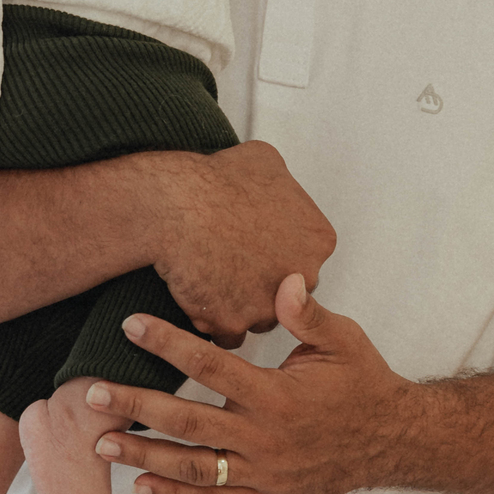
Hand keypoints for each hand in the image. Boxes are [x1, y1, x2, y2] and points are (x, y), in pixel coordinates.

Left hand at [88, 274, 411, 493]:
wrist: (395, 441)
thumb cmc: (364, 382)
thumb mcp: (343, 340)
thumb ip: (308, 314)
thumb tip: (285, 279)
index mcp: (277, 395)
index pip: (212, 366)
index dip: (169, 344)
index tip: (131, 326)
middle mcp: (265, 437)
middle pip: (189, 421)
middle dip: (137, 406)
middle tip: (91, 393)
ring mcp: (264, 471)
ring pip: (194, 466)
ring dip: (144, 456)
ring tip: (100, 444)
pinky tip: (141, 486)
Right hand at [151, 143, 335, 344]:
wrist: (175, 204)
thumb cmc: (217, 178)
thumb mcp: (265, 161)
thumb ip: (284, 185)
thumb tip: (277, 188)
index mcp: (317, 241)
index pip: (303, 258)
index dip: (275, 252)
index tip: (252, 244)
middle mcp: (303, 278)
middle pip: (286, 292)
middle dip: (263, 283)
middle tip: (231, 263)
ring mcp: (269, 305)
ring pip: (258, 316)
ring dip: (239, 305)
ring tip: (212, 281)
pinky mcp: (232, 323)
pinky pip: (227, 333)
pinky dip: (213, 321)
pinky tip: (199, 299)